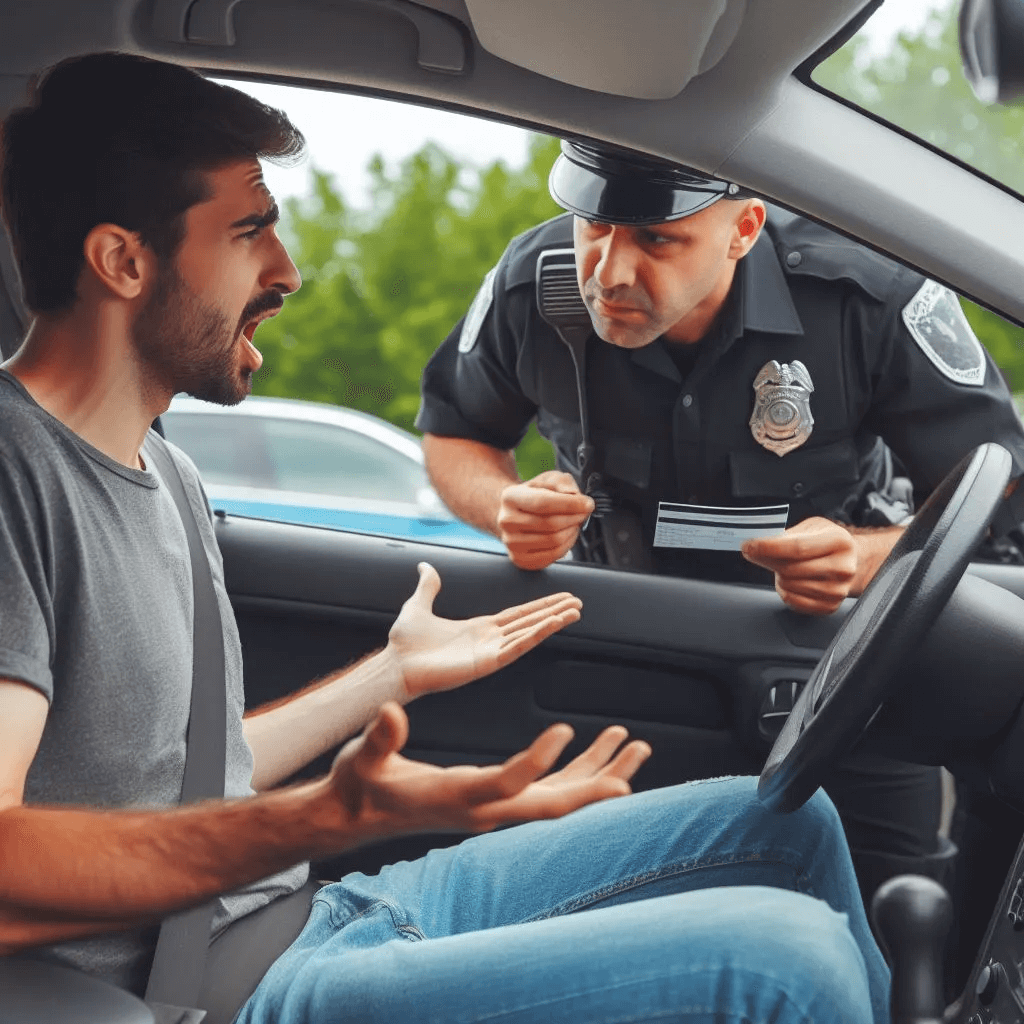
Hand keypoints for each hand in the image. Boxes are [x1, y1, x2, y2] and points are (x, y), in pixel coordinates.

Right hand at [326, 701, 650, 843]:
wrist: (357, 814)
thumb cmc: (361, 784)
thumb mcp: (364, 759)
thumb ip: (380, 739)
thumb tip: (391, 712)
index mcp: (458, 799)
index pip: (508, 784)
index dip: (537, 761)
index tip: (563, 730)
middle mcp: (486, 811)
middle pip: (554, 803)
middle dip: (597, 780)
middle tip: (635, 752)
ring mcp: (495, 809)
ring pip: (560, 796)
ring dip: (600, 771)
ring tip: (635, 745)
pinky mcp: (497, 800)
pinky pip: (548, 789)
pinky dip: (579, 771)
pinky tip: (600, 753)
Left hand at [389, 562, 582, 698]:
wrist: (395, 664)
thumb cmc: (405, 643)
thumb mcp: (419, 604)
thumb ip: (428, 586)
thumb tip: (424, 566)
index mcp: (478, 628)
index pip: (517, 614)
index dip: (539, 606)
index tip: (560, 598)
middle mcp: (488, 640)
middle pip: (529, 622)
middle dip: (553, 612)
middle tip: (578, 603)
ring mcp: (489, 653)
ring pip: (528, 634)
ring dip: (552, 623)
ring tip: (574, 612)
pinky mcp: (486, 663)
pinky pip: (516, 647)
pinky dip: (535, 636)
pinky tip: (552, 625)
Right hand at [496, 471, 594, 569]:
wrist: (515, 513)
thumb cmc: (534, 495)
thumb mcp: (548, 480)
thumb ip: (562, 483)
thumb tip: (573, 496)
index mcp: (510, 497)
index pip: (543, 503)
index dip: (570, 504)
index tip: (587, 504)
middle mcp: (507, 521)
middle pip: (550, 524)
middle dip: (574, 517)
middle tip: (583, 512)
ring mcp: (511, 543)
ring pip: (553, 541)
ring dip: (572, 531)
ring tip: (574, 522)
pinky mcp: (520, 558)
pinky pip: (552, 556)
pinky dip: (567, 546)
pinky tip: (567, 535)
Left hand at [741, 517, 858, 615]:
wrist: (853, 561)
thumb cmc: (828, 542)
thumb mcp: (812, 527)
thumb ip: (788, 534)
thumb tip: (758, 542)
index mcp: (839, 542)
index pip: (797, 548)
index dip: (768, 547)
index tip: (748, 546)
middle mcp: (842, 568)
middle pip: (790, 568)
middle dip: (765, 560)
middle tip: (754, 552)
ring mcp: (837, 590)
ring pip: (789, 585)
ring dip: (777, 575)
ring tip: (785, 565)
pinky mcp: (829, 606)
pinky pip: (792, 600)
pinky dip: (784, 590)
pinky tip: (789, 580)